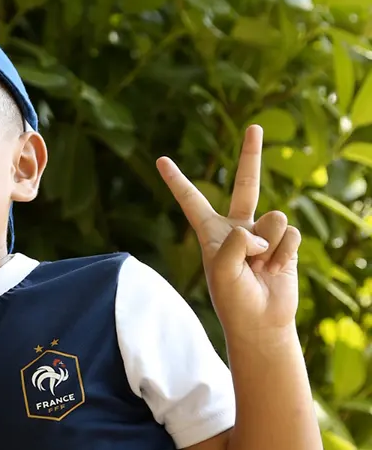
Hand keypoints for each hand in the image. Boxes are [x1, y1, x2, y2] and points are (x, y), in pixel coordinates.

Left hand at [156, 125, 300, 341]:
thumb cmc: (233, 300)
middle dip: (251, 155)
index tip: (161, 160)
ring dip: (267, 245)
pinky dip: (282, 253)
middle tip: (254, 127)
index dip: (177, 181)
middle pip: (246, 184)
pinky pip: (289, 234)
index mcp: (211, 233)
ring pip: (273, 218)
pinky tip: (274, 270)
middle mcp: (237, 227)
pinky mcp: (285, 242)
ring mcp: (263, 233)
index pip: (192, 201)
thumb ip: (235, 241)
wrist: (260, 322)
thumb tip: (259, 228)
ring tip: (259, 268)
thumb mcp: (221, 270)